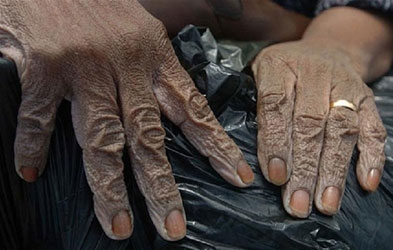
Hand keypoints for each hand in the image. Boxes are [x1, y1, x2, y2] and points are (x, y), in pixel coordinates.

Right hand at [1, 0, 253, 239]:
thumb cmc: (98, 4)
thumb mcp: (141, 29)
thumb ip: (155, 68)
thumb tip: (171, 109)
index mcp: (155, 57)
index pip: (193, 109)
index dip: (216, 146)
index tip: (236, 178)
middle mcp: (125, 66)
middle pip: (149, 138)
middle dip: (162, 186)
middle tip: (173, 227)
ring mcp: (85, 68)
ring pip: (102, 139)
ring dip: (109, 188)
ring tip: (118, 226)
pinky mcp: (45, 67)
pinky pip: (40, 118)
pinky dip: (33, 146)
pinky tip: (31, 171)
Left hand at [252, 40, 385, 216]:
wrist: (328, 49)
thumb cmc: (285, 70)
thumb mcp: (259, 75)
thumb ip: (255, 107)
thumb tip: (251, 158)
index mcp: (279, 66)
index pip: (276, 104)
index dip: (275, 141)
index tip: (275, 176)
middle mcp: (314, 73)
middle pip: (310, 123)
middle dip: (304, 167)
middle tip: (297, 202)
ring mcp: (344, 86)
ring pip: (342, 129)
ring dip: (334, 170)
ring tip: (325, 203)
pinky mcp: (366, 98)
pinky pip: (373, 128)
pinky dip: (371, 156)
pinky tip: (365, 183)